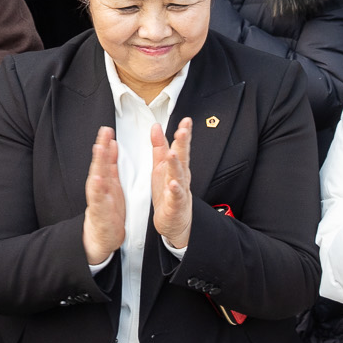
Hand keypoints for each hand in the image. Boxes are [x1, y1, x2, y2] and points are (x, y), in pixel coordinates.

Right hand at [81, 127, 125, 263]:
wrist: (102, 236)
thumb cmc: (108, 209)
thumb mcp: (111, 183)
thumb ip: (110, 163)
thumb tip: (110, 143)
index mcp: (105, 179)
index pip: (104, 158)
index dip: (105, 143)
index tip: (107, 128)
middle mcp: (99, 187)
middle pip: (99, 164)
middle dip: (101, 148)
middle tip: (104, 132)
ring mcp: (98, 198)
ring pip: (96, 178)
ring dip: (97, 164)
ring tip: (99, 149)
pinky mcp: (100, 212)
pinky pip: (98, 199)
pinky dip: (97, 189)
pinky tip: (97, 179)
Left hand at [150, 118, 193, 252]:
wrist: (175, 221)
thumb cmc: (168, 193)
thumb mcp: (161, 167)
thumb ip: (160, 147)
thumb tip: (156, 126)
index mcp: (176, 166)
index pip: (180, 147)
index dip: (183, 134)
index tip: (186, 120)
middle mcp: (180, 176)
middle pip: (183, 158)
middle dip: (183, 144)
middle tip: (183, 130)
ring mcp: (179, 191)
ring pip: (179, 176)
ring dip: (176, 165)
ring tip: (173, 153)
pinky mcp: (175, 205)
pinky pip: (175, 197)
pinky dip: (175, 190)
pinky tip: (173, 184)